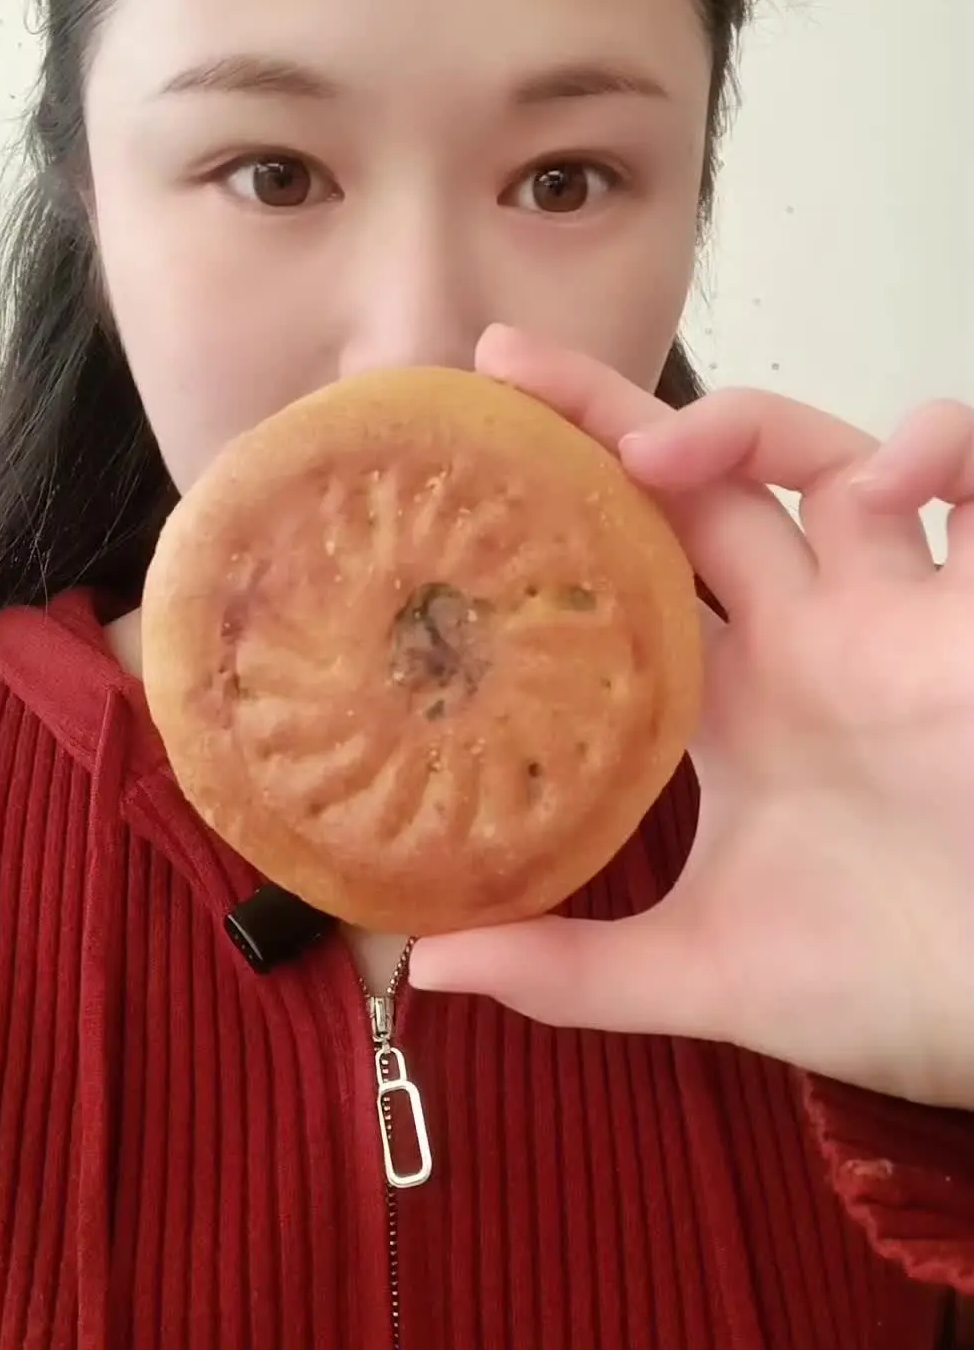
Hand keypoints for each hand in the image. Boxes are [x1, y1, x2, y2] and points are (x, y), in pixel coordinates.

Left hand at [411, 328, 973, 1110]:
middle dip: (604, 414)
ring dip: (747, 425)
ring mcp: (898, 613)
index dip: (553, 521)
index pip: (627, 578)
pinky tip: (898, 478)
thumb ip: (575, 972)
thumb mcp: (712, 974)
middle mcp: (809, 635)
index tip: (454, 472)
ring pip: (822, 456)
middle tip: (502, 366)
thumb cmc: (887, 983)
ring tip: (664, 452)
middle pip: (696, 489)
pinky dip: (944, 448)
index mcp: (736, 704)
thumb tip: (427, 964)